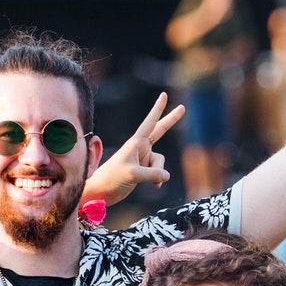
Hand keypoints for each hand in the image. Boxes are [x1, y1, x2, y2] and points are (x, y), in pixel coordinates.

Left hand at [84, 92, 182, 206]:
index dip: (158, 109)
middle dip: (171, 120)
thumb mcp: (133, 174)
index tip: (164, 95)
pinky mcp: (144, 170)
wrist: (102, 191)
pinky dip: (158, 179)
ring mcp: (143, 159)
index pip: (150, 122)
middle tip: (182, 107)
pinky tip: (154, 187)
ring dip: (158, 172)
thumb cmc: (112, 178)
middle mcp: (140, 148)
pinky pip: (158, 173)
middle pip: (160, 131)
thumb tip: (167, 175)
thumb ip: (153, 174)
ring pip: (160, 162)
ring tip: (148, 181)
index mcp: (135, 143)